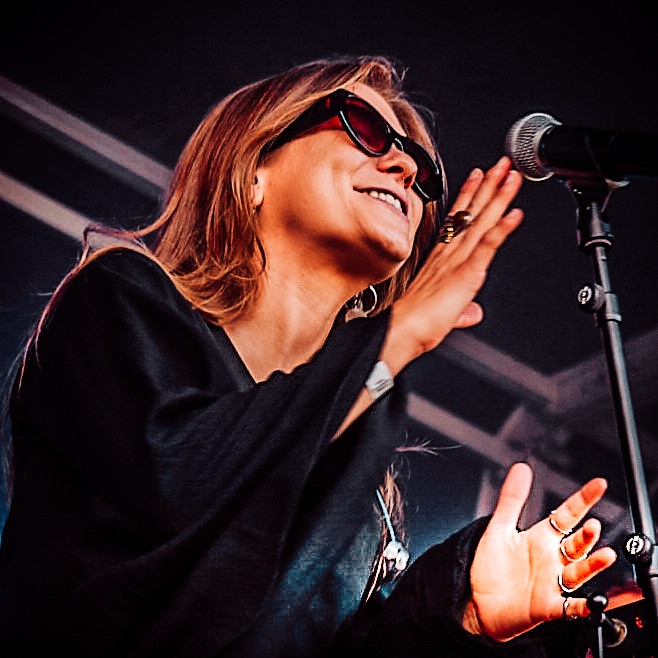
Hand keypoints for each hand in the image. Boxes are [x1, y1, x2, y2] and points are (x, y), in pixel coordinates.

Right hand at [386, 156, 523, 370]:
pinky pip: (487, 246)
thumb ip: (463, 311)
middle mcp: (449, 254)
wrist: (402, 331)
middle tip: (502, 164)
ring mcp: (457, 261)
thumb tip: (474, 313)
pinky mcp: (466, 273)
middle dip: (488, 187)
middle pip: (472, 213)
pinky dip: (501, 229)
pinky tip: (514, 214)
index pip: (457, 221)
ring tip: (510, 175)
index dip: (469, 196)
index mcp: (442, 260)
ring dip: (497, 197)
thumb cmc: (416, 323)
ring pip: (481, 222)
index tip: (478, 177)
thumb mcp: (447, 315)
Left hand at [464, 463, 616, 640]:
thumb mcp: (499, 528)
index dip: (583, 499)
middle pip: (576, 544)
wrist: (477, 602)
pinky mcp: (547, 607)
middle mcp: (551, 559)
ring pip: (578, 572)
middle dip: (587, 536)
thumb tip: (521, 468)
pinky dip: (582, 605)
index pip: (568, 514)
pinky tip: (591, 601)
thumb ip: (511, 499)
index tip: (599, 484)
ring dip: (592, 565)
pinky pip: (570, 607)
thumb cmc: (490, 567)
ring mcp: (551, 583)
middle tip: (592, 525)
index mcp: (542, 538)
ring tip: (604, 554)